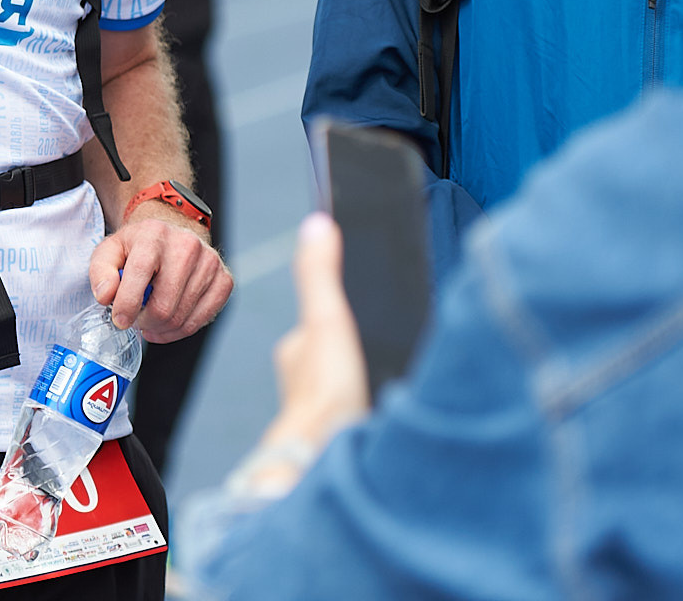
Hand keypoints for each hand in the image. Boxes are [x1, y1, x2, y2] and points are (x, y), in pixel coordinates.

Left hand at [89, 206, 230, 341]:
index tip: (120, 320)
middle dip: (144, 321)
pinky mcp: (224, 280)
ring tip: (149, 318)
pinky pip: (201, 320)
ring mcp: (209, 263)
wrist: (172, 235)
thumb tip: (106, 296)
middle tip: (135, 318)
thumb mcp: (110, 251)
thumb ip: (101, 272)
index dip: (127, 304)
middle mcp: (186, 245)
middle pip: (164, 305)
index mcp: (154, 234)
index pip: (141, 273)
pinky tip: (168, 323)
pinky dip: (180, 330)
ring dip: (160, 328)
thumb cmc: (139, 247)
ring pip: (182, 318)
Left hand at [259, 213, 370, 456]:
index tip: (363, 315)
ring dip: (362, 384)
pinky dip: (366, 410)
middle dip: (356, 354)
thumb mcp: (327, 320)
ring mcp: (318, 411)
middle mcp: (302, 381)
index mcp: (297, 350)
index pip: (319, 323)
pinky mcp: (336, 437)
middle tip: (380, 353)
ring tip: (385, 382)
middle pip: (334, 356)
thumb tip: (315, 224)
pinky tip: (383, 413)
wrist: (323, 458)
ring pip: (343, 387)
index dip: (342, 316)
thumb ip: (320, 275)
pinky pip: (353, 415)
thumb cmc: (324, 394)